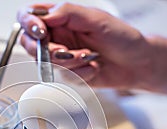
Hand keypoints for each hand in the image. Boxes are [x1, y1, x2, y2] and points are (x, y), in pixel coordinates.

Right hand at [17, 3, 153, 88]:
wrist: (138, 63)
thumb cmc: (122, 37)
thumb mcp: (95, 18)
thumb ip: (67, 13)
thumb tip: (43, 17)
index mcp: (61, 17)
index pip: (29, 16)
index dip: (29, 24)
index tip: (41, 32)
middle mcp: (58, 36)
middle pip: (30, 43)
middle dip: (48, 50)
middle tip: (66, 52)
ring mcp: (62, 55)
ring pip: (48, 63)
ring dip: (70, 62)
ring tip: (90, 56)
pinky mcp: (70, 73)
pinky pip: (65, 76)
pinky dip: (81, 73)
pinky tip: (95, 67)